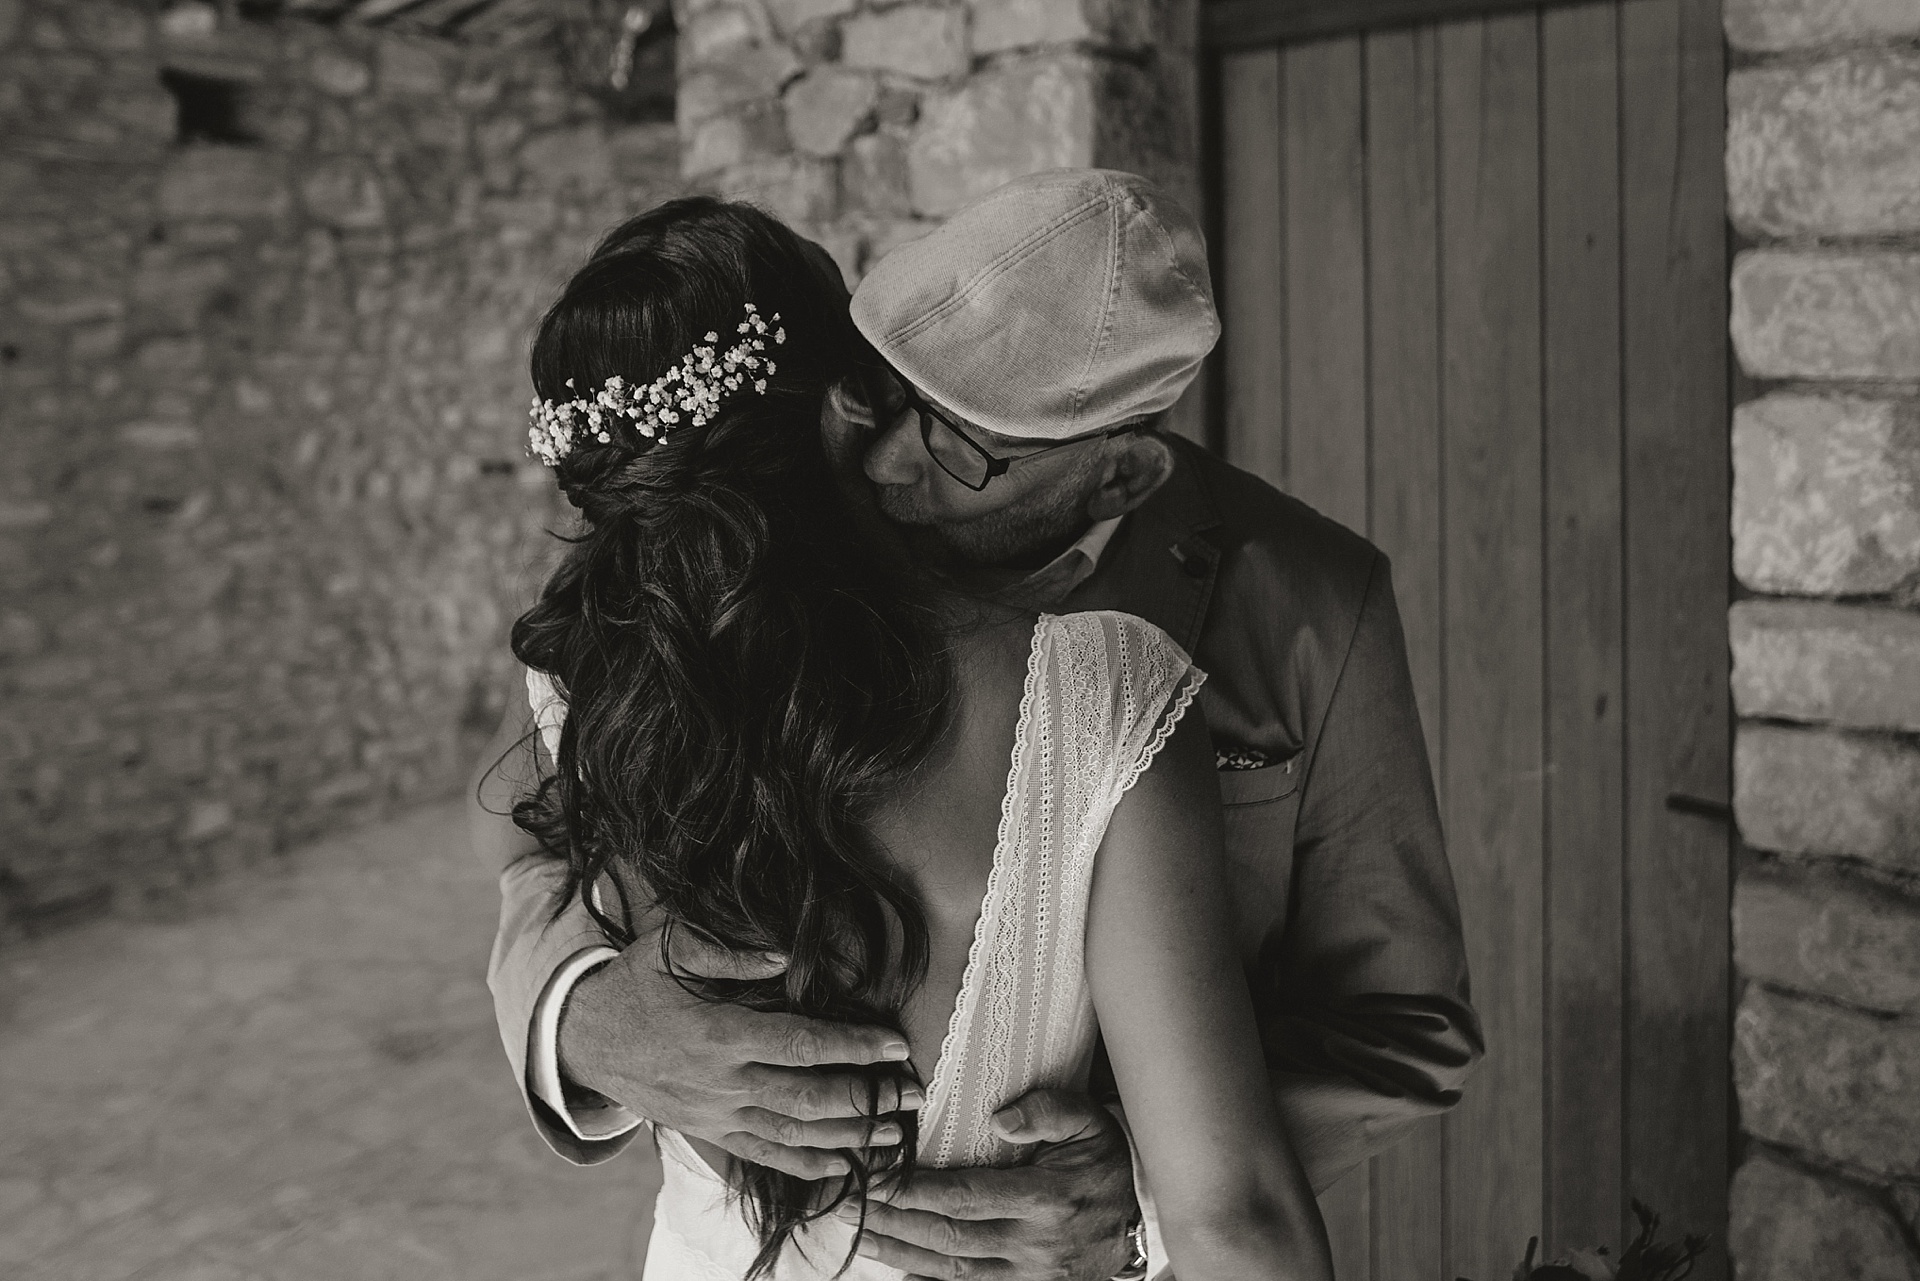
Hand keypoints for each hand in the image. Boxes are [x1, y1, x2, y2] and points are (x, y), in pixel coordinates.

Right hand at [558, 923, 919, 1179]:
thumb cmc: (636, 982)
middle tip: (915, 1092)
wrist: (583, 1036)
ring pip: (794, 1136)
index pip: (801, 1045)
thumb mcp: (675, 947)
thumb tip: (787, 953)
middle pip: (809, 1099)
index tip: (896, 1045)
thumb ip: (732, 950)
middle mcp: (722, 1082)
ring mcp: (717, 1114)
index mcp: (720, 1033)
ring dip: (850, 1136)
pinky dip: (808, 1165)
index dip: (853, 1047)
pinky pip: (765, 1156)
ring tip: (896, 1131)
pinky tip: (847, 1165)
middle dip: (868, 1098)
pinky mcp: (711, 1132)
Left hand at [845, 1088, 1139, 1280]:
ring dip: (902, 1254)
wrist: (1140, 1217)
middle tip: (853, 1204)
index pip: (967, 1197)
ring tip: (862, 1234)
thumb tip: (999, 1119)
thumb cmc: (1103, 1160)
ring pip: (953, 1271)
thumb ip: (1047, 1110)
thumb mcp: (1087, 1121)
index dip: (917, 1190)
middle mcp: (1036, 1246)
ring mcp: (1032, 1278)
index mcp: (1048, 1199)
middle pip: (950, 1238)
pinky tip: (898, 1268)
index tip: (878, 1178)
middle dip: (896, 1222)